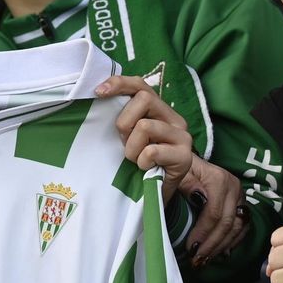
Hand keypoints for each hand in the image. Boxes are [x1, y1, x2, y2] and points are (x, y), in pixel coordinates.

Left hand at [95, 73, 195, 199]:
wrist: (154, 198)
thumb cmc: (137, 165)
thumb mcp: (127, 137)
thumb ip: (123, 117)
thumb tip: (99, 94)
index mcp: (160, 111)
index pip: (140, 85)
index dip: (119, 83)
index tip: (98, 92)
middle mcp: (174, 119)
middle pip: (144, 98)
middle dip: (124, 121)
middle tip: (124, 142)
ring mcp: (182, 137)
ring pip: (145, 126)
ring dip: (132, 148)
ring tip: (135, 160)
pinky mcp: (185, 157)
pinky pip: (151, 151)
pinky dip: (142, 163)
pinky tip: (145, 170)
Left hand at [172, 154, 247, 264]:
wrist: (188, 158)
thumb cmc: (181, 167)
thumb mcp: (179, 172)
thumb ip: (187, 184)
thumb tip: (198, 198)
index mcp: (219, 180)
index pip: (214, 213)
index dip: (203, 233)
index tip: (190, 248)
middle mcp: (234, 188)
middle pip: (228, 224)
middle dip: (212, 245)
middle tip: (197, 260)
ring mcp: (241, 196)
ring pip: (237, 228)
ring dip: (221, 246)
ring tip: (205, 259)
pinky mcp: (242, 204)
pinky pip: (242, 228)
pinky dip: (231, 242)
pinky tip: (219, 252)